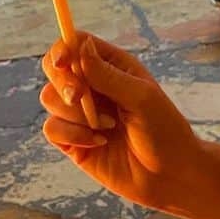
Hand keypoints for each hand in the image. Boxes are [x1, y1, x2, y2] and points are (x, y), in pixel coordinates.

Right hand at [40, 33, 199, 210]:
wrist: (169, 175)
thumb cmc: (164, 130)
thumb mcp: (140, 97)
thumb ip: (107, 75)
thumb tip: (80, 45)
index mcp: (112, 67)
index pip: (75, 43)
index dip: (63, 48)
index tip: (63, 62)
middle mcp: (93, 86)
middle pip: (54, 68)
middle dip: (63, 81)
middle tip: (79, 96)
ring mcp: (80, 114)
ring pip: (50, 98)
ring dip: (75, 113)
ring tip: (108, 126)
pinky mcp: (72, 140)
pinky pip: (51, 128)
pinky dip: (72, 134)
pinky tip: (98, 143)